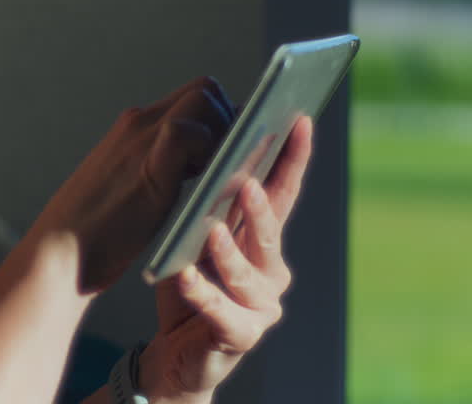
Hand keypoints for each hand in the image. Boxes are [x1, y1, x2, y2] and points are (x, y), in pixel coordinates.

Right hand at [30, 76, 235, 293]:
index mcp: (134, 127)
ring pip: (204, 100)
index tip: (228, 147)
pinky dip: (210, 152)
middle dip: (228, 119)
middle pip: (204, 89)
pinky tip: (209, 183)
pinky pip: (192, 133)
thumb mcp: (129, 184)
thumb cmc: (96, 230)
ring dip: (224, 134)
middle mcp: (139, 123)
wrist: (61, 253)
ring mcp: (142, 139)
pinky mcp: (150, 164)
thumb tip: (193, 163)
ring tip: (220, 174)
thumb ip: (156, 165)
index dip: (218, 115)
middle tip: (229, 162)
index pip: (191, 95)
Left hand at [139, 116, 312, 401]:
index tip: (298, 121)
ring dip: (230, 253)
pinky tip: (186, 277)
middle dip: (259, 207)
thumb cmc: (188, 284)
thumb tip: (210, 144)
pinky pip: (222, 313)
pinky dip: (203, 294)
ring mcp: (260, 306)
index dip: (292, 158)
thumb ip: (211, 202)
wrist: (174, 350)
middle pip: (270, 233)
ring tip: (212, 232)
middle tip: (246, 182)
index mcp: (261, 239)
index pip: (281, 193)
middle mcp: (270, 271)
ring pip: (248, 276)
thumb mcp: (196, 235)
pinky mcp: (239, 336)